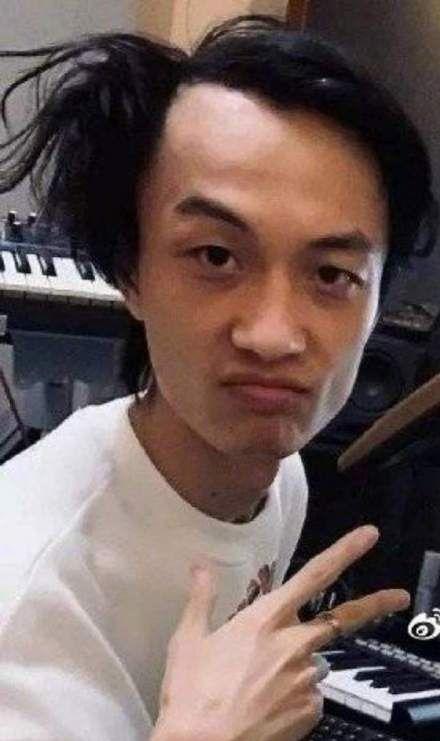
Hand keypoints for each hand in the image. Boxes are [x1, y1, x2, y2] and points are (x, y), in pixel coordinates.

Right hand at [155, 525, 409, 740]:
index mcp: (265, 620)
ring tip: (260, 682)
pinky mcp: (311, 711)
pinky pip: (310, 694)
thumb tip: (199, 565)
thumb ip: (202, 597)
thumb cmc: (191, 694)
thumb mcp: (188, 639)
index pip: (313, 576)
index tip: (369, 536)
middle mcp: (294, 645)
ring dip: (300, 663)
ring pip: (315, 661)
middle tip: (399, 596)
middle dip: (375, 605)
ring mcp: (306, 680)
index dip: (345, 552)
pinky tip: (267, 704)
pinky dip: (296, 695)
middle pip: (342, 619)